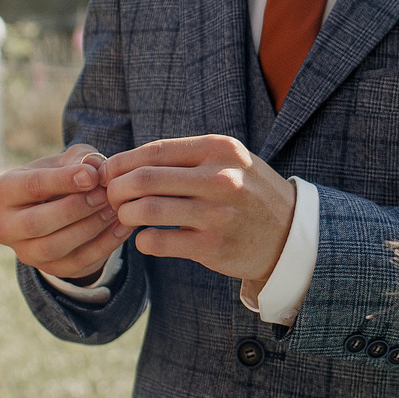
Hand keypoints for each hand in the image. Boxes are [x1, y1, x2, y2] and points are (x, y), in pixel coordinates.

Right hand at [0, 142, 126, 279]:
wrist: (64, 207)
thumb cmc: (63, 176)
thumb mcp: (69, 160)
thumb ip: (80, 159)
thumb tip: (93, 169)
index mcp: (1, 192)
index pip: (30, 186)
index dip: (63, 181)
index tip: (93, 176)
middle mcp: (4, 226)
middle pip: (37, 222)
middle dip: (75, 208)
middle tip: (105, 195)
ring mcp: (24, 252)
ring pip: (54, 247)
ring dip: (89, 227)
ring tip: (115, 209)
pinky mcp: (50, 269)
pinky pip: (77, 262)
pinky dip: (104, 244)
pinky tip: (122, 226)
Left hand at [100, 136, 294, 284]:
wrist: (291, 235)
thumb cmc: (249, 193)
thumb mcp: (229, 161)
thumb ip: (187, 158)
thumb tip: (128, 163)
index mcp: (219, 150)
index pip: (154, 151)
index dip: (122, 162)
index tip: (107, 173)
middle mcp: (220, 178)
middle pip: (144, 178)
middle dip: (116, 189)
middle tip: (111, 197)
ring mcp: (217, 214)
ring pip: (147, 210)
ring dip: (125, 214)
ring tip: (125, 217)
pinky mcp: (213, 247)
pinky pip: (159, 241)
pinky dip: (143, 240)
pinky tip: (145, 239)